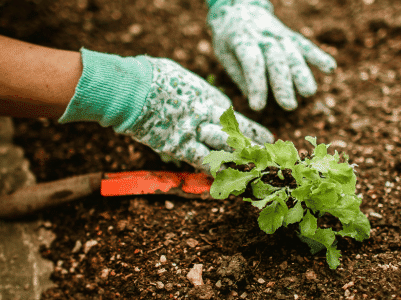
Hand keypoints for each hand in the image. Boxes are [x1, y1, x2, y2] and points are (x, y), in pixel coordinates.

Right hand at [122, 57, 273, 169]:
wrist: (133, 88)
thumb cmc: (151, 76)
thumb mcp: (179, 78)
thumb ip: (191, 91)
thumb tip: (193, 95)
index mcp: (207, 96)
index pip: (233, 116)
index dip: (248, 128)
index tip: (262, 136)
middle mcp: (207, 114)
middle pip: (236, 133)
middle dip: (253, 145)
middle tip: (268, 155)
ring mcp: (195, 131)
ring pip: (225, 149)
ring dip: (240, 160)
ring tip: (254, 170)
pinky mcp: (179, 146)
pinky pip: (202, 161)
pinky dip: (213, 171)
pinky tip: (226, 179)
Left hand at [207, 0, 336, 110]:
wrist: (239, 8)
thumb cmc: (229, 38)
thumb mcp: (224, 54)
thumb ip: (239, 75)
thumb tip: (254, 98)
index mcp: (241, 40)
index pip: (251, 62)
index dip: (256, 84)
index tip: (257, 106)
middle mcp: (263, 36)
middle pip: (276, 59)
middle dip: (283, 83)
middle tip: (288, 105)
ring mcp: (279, 34)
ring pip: (293, 53)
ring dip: (302, 73)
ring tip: (308, 93)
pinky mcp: (290, 36)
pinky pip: (305, 45)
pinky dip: (318, 56)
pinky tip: (330, 68)